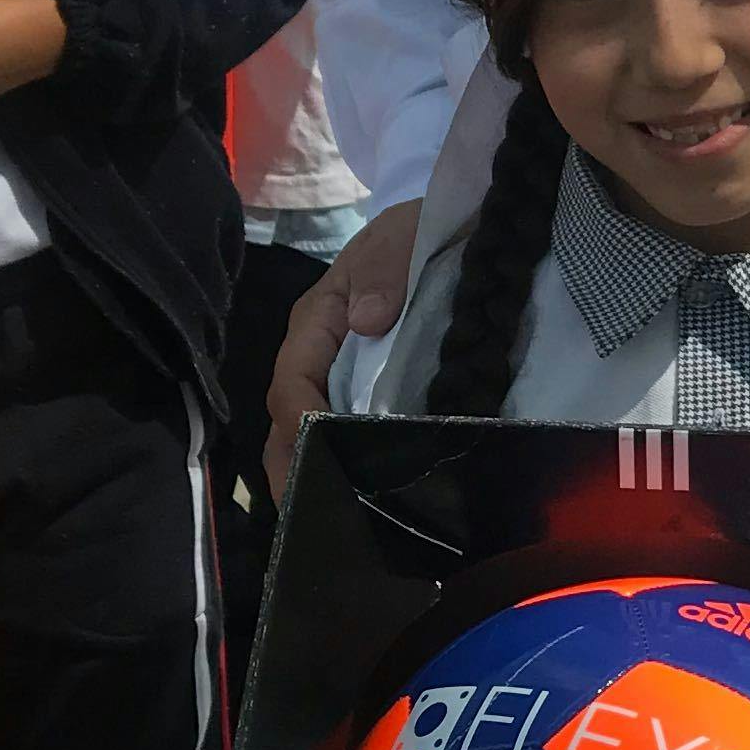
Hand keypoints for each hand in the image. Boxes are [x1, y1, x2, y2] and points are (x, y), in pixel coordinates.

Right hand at [264, 198, 423, 494]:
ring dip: (314, 474)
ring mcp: (344, 378)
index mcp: (318, 319)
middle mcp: (321, 356)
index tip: (315, 448)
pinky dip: (344, 467)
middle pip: (289, 418)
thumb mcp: (403, 236)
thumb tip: (368, 320)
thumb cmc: (421, 231)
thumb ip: (385, 270)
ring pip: (310, 434)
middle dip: (292, 464)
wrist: (460, 229)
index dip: (299, 416)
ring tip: (330, 520)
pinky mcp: (371, 394)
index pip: (293, 378)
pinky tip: (362, 501)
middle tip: (310, 514)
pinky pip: (344, 434)